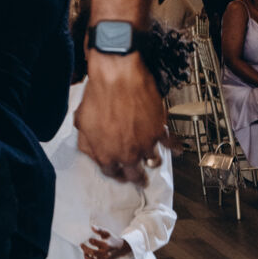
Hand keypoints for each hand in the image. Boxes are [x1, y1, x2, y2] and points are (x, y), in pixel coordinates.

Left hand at [75, 54, 164, 182]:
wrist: (117, 78)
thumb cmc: (98, 96)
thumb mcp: (81, 122)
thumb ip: (86, 142)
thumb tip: (89, 151)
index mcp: (106, 154)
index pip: (111, 173)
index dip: (115, 173)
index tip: (118, 174)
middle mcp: (127, 154)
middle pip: (135, 175)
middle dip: (137, 179)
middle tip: (140, 180)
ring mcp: (145, 144)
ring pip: (153, 162)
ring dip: (153, 162)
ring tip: (154, 162)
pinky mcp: (159, 131)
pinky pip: (170, 145)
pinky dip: (174, 147)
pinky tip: (177, 150)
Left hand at [81, 225, 129, 258]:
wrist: (120, 249)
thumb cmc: (111, 239)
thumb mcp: (106, 233)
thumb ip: (99, 230)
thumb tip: (91, 227)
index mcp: (108, 245)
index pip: (97, 243)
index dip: (91, 240)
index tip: (89, 239)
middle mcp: (107, 254)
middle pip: (94, 253)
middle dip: (85, 249)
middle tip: (81, 244)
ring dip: (87, 257)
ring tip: (85, 252)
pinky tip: (89, 258)